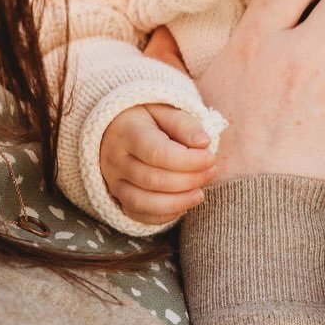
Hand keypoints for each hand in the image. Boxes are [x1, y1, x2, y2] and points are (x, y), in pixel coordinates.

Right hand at [100, 103, 216, 225]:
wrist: (117, 127)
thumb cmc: (148, 117)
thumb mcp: (165, 109)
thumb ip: (184, 124)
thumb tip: (203, 143)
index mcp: (126, 132)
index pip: (157, 153)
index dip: (189, 160)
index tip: (211, 158)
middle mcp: (115, 159)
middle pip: (152, 180)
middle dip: (188, 180)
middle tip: (211, 172)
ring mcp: (114, 181)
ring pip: (143, 202)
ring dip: (177, 202)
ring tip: (200, 193)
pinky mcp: (118, 197)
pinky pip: (138, 214)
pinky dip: (164, 215)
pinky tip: (184, 204)